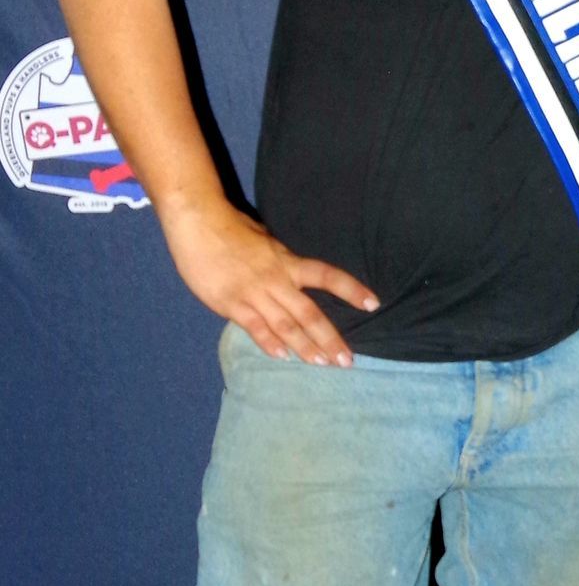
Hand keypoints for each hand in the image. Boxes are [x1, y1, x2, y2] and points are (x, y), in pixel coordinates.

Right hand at [160, 199, 377, 363]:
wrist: (198, 221)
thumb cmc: (230, 227)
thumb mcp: (265, 240)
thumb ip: (279, 259)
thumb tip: (291, 270)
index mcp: (287, 262)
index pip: (327, 276)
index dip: (352, 290)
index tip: (373, 303)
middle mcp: (277, 279)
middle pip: (310, 314)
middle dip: (330, 339)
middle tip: (347, 360)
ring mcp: (254, 293)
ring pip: (286, 325)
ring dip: (306, 347)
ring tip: (322, 365)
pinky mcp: (231, 303)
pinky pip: (255, 327)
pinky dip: (270, 343)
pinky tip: (283, 356)